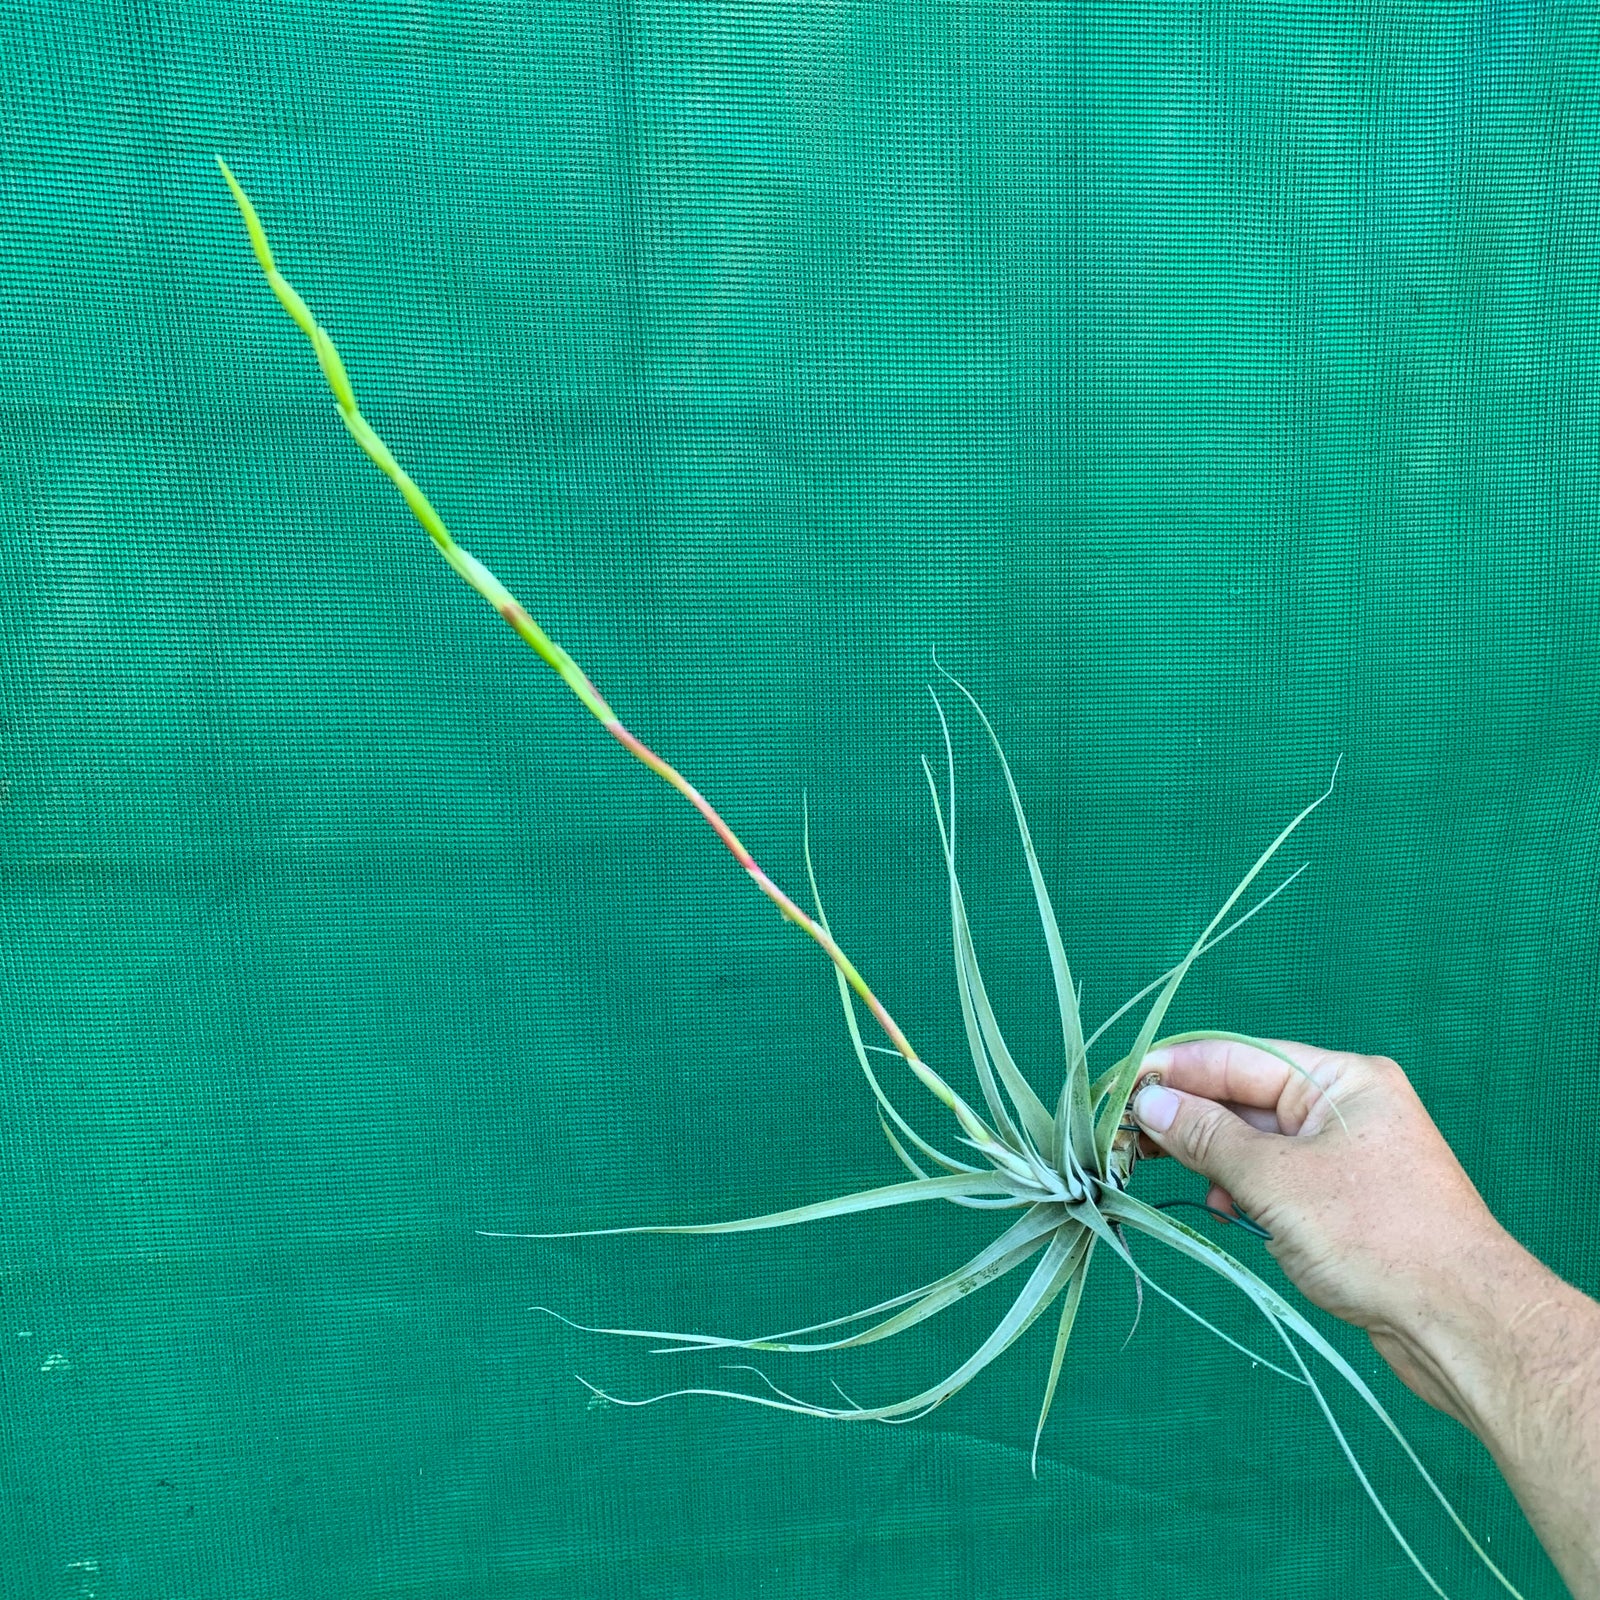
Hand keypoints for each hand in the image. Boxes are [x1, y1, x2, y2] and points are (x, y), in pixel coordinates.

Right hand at [1129, 1036, 1512, 1419]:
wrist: (1463, 1324)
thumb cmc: (1377, 1238)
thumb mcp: (1277, 1182)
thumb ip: (1208, 1136)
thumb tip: (1149, 1103)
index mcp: (1341, 1078)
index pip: (1236, 1056)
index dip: (1173, 1070)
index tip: (1118, 1088)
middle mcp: (1346, 1104)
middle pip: (1245, 1096)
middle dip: (1187, 1117)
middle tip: (1126, 1138)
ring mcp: (1347, 1153)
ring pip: (1257, 1140)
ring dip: (1213, 1157)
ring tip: (1169, 1175)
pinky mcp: (1345, 1199)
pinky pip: (1277, 1177)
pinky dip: (1244, 1189)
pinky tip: (1225, 1209)